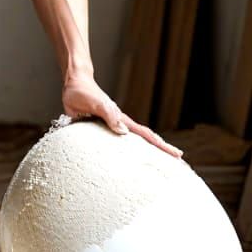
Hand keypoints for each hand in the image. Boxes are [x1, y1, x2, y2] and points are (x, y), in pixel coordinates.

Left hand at [62, 74, 182, 157]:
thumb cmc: (84, 92)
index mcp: (122, 119)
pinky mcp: (97, 130)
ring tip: (152, 167)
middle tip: (175, 164)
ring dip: (141, 154)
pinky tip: (120, 160)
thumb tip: (124, 132)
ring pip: (128, 144)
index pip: (146, 135)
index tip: (177, 154)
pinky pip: (111, 144)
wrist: (74, 84)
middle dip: (159, 151)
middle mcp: (119, 125)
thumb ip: (108, 114)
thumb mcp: (96, 103)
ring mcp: (109, 127)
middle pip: (143, 140)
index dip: (161, 145)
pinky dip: (119, 152)